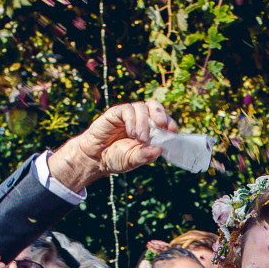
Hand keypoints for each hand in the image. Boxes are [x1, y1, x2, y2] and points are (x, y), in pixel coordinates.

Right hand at [49, 100, 178, 192]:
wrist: (95, 157)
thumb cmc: (116, 158)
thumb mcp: (132, 160)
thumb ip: (145, 156)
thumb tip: (159, 150)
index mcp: (150, 130)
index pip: (164, 121)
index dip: (170, 123)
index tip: (172, 131)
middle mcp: (141, 120)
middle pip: (155, 107)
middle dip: (160, 114)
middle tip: (161, 126)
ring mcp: (129, 115)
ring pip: (142, 107)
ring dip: (144, 122)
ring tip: (140, 138)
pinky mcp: (117, 112)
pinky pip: (128, 109)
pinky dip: (132, 120)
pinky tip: (131, 132)